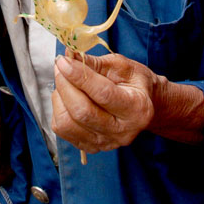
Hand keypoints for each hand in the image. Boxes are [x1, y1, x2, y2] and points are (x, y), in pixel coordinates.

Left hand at [52, 50, 203, 151]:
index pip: (102, 94)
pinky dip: (58, 109)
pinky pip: (63, 131)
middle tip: (59, 65)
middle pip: (82, 112)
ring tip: (64, 80)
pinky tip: (66, 96)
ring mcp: (106, 143)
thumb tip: (69, 55)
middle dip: (64, 84)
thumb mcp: (122, 65)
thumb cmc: (134, 82)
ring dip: (59, 97)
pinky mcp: (91, 147)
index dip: (79, 76)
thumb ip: (95, 62)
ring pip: (68, 124)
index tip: (63, 60)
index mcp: (137, 108)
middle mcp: (122, 132)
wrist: (144, 106)